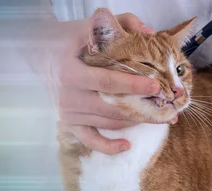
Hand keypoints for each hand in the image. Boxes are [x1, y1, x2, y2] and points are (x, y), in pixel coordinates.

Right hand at [53, 13, 173, 154]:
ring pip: (108, 121)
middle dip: (143, 107)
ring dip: (135, 120)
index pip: (106, 81)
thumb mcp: (90, 26)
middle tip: (168, 106)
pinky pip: (90, 139)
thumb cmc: (71, 40)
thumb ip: (120, 23)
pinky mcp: (69, 122)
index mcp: (71, 71)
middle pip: (111, 106)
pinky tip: (127, 145)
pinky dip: (108, 146)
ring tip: (159, 116)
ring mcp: (68, 112)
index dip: (132, 85)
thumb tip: (149, 33)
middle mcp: (68, 95)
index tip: (155, 86)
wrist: (43, 56)